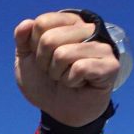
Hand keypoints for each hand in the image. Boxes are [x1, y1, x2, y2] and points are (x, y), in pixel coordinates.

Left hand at [14, 11, 119, 125]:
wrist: (58, 111)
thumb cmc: (45, 83)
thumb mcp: (26, 60)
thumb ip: (23, 40)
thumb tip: (26, 23)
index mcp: (68, 23)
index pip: (42, 22)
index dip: (34, 46)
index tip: (43, 58)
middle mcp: (87, 30)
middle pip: (50, 39)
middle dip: (44, 63)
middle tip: (55, 71)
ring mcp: (101, 46)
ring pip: (63, 54)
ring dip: (58, 73)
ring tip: (67, 77)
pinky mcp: (110, 65)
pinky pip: (80, 68)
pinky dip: (71, 81)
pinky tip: (79, 83)